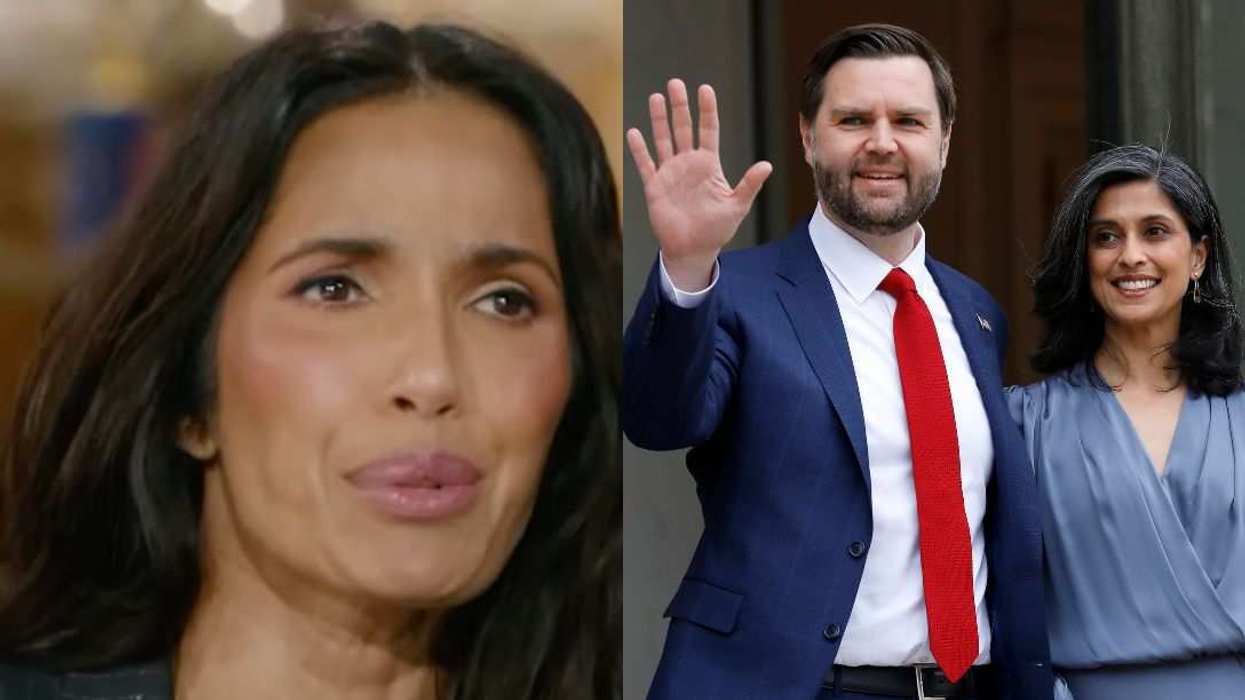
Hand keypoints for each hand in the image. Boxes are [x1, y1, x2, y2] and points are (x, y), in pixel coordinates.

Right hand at [627, 79, 771, 289]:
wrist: (693, 249)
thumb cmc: (716, 229)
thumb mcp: (737, 206)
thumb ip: (749, 184)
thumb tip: (767, 165)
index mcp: (709, 165)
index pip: (708, 130)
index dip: (707, 110)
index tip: (705, 89)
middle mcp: (688, 164)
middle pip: (683, 129)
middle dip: (679, 107)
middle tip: (675, 83)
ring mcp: (670, 173)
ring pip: (663, 140)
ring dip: (659, 120)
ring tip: (656, 97)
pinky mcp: (655, 187)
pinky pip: (645, 165)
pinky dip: (640, 150)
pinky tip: (634, 132)